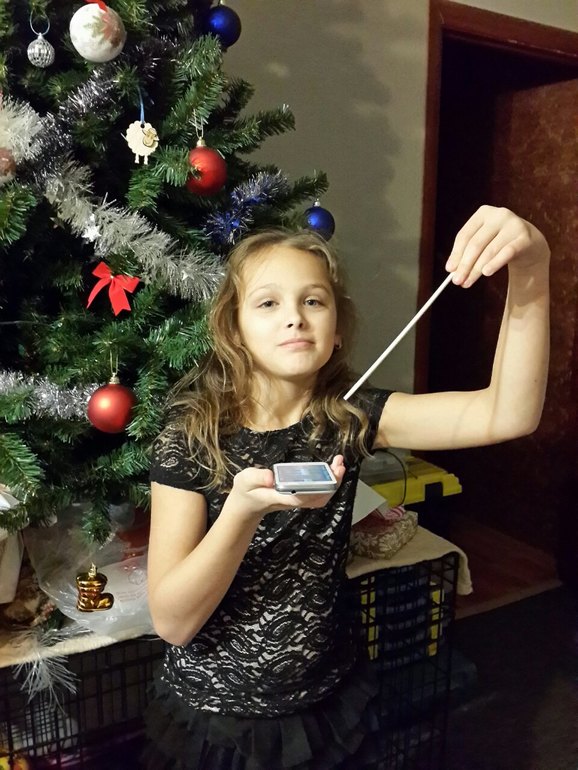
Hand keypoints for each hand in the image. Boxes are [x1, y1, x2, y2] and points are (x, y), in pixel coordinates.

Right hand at [226, 455, 345, 520]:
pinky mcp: (300, 497)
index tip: (324, 474)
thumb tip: (271, 476)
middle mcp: (292, 501)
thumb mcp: (245, 480)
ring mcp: (298, 500)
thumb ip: (257, 477)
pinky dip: (328, 483)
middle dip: (331, 483)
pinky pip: (319, 493)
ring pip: (321, 497)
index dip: (314, 488)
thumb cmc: (246, 491)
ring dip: (333, 482)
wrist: (247, 505)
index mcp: (278, 497)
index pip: (299, 497)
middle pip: (317, 497)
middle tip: (339, 465)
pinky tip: (331, 469)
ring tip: (339, 464)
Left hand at [445, 205, 549, 287]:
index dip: (456, 254)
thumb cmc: (499, 243)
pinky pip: (507, 253)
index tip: (449, 270)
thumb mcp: (483, 244)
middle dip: (465, 265)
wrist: (529, 244)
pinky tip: (486, 273)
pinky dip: (495, 263)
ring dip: (477, 269)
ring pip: (489, 251)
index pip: (465, 235)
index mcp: (483, 213)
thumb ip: (467, 254)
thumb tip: (451, 270)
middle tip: (457, 281)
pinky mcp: (525, 238)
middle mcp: (499, 215)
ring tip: (468, 282)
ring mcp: (513, 225)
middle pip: (476, 244)